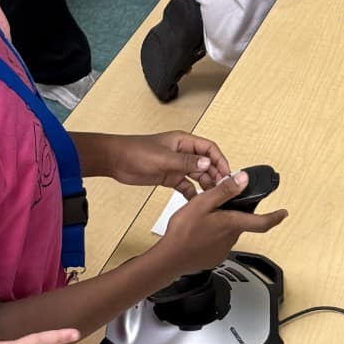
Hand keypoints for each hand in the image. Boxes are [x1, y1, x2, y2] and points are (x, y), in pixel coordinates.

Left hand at [108, 132, 229, 193]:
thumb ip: (185, 162)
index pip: (209, 149)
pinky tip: (197, 201)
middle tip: (222, 189)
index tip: (226, 173)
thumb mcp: (163, 157)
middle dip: (215, 175)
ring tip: (212, 197)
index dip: (219, 160)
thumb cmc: (136, 152)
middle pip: (206, 163)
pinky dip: (192, 193)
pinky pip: (186, 185)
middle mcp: (182, 153)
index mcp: (183, 142)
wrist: (116, 161)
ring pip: (198, 175)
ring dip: (205, 185)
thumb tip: (206, 164)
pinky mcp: (169, 177)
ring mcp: (176, 165)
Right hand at [160, 173, 285, 272]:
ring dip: (222, 224)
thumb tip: (243, 180)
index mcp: (232, 224)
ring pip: (229, 232)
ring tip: (203, 218)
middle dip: (234, 213)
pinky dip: (214, 235)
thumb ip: (224, 191)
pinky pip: (219, 242)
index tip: (283, 213)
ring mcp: (222, 250)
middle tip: (218, 207)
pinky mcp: (214, 257)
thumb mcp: (202, 203)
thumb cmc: (183, 232)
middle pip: (241, 223)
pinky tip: (200, 231)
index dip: (275, 217)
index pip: (262, 223)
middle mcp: (231, 238)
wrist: (169, 259)